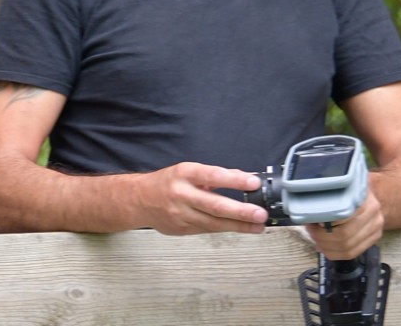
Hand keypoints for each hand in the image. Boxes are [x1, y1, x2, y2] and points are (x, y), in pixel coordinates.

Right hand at [132, 162, 268, 235]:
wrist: (139, 199)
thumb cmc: (167, 183)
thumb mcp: (188, 171)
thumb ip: (214, 176)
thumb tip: (244, 178)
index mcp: (185, 174)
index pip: (213, 176)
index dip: (235, 179)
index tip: (253, 182)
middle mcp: (182, 194)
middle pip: (215, 205)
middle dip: (241, 211)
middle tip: (260, 214)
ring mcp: (181, 214)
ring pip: (214, 223)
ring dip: (239, 225)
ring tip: (258, 226)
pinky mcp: (182, 229)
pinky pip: (208, 229)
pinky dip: (226, 228)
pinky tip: (240, 228)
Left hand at [304, 191, 383, 259]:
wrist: (367, 194)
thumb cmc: (348, 190)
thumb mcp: (339, 188)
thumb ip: (327, 198)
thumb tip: (308, 215)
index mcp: (365, 201)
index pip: (342, 218)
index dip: (324, 222)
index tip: (311, 220)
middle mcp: (374, 216)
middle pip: (344, 236)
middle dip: (321, 236)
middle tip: (310, 230)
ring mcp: (376, 229)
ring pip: (347, 248)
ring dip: (326, 246)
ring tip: (316, 237)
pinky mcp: (374, 239)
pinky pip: (351, 254)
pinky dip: (334, 253)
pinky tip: (324, 246)